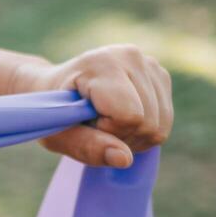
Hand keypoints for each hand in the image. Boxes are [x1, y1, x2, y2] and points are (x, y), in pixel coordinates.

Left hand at [8, 45, 172, 167]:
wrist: (51, 88)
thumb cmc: (50, 112)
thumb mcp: (57, 134)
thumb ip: (87, 147)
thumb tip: (124, 159)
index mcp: (102, 63)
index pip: (130, 116)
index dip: (108, 131)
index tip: (84, 123)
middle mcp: (131, 56)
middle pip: (148, 122)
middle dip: (120, 136)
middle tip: (92, 126)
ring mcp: (149, 64)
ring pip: (160, 124)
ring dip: (132, 136)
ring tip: (104, 122)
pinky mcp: (160, 76)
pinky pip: (165, 121)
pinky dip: (143, 130)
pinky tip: (120, 120)